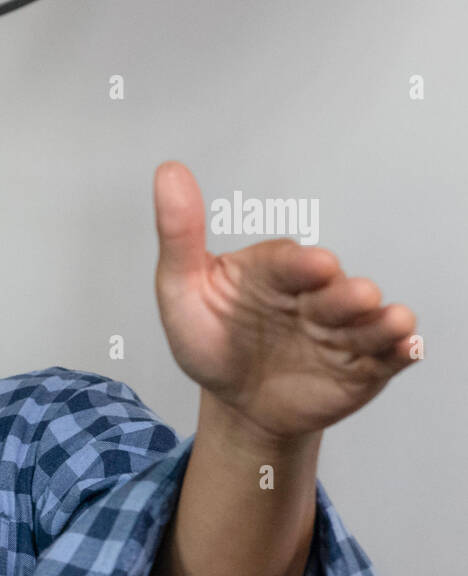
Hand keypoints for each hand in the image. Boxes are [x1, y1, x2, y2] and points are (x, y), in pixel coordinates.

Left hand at [152, 161, 419, 439]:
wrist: (236, 402)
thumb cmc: (211, 339)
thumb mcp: (181, 290)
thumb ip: (179, 235)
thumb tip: (168, 172)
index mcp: (273, 273)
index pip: (288, 263)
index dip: (300, 266)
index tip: (313, 265)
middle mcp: (314, 296)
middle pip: (334, 291)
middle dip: (344, 295)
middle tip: (354, 296)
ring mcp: (342, 330)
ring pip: (367, 322)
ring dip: (380, 321)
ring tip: (391, 321)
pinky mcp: (363, 364)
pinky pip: (387, 355)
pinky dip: (401, 350)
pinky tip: (407, 347)